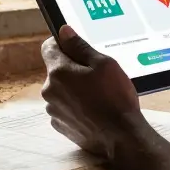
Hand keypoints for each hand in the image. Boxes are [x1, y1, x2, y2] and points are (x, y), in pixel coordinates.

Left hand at [41, 25, 142, 156]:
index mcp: (58, 72)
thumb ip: (80, 46)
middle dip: (72, 69)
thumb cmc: (115, 98)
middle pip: (56, 70)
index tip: (76, 47)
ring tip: (97, 95)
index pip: (48, 48)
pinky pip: (64, 108)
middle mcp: (49, 91)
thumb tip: (63, 31)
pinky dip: (75, 106)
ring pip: (60, 90)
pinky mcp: (60, 126)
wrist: (121, 138)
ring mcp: (53, 111)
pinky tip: (93, 110)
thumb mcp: (104, 64)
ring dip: (73, 89)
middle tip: (96, 75)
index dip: (62, 44)